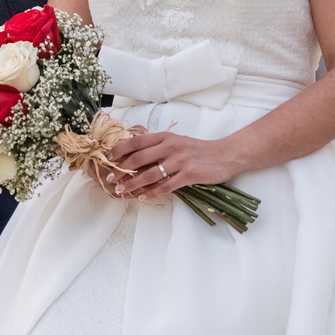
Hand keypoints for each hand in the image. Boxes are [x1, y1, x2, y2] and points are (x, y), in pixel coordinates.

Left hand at [104, 125, 235, 200]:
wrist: (226, 155)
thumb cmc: (200, 150)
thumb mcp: (178, 141)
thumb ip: (159, 144)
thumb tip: (137, 146)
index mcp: (166, 137)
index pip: (137, 142)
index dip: (120, 150)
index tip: (109, 159)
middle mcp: (171, 147)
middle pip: (138, 158)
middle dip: (121, 170)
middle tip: (110, 178)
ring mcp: (180, 161)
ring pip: (149, 174)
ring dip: (132, 183)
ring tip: (121, 190)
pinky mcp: (189, 174)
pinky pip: (165, 186)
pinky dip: (152, 192)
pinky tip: (143, 197)